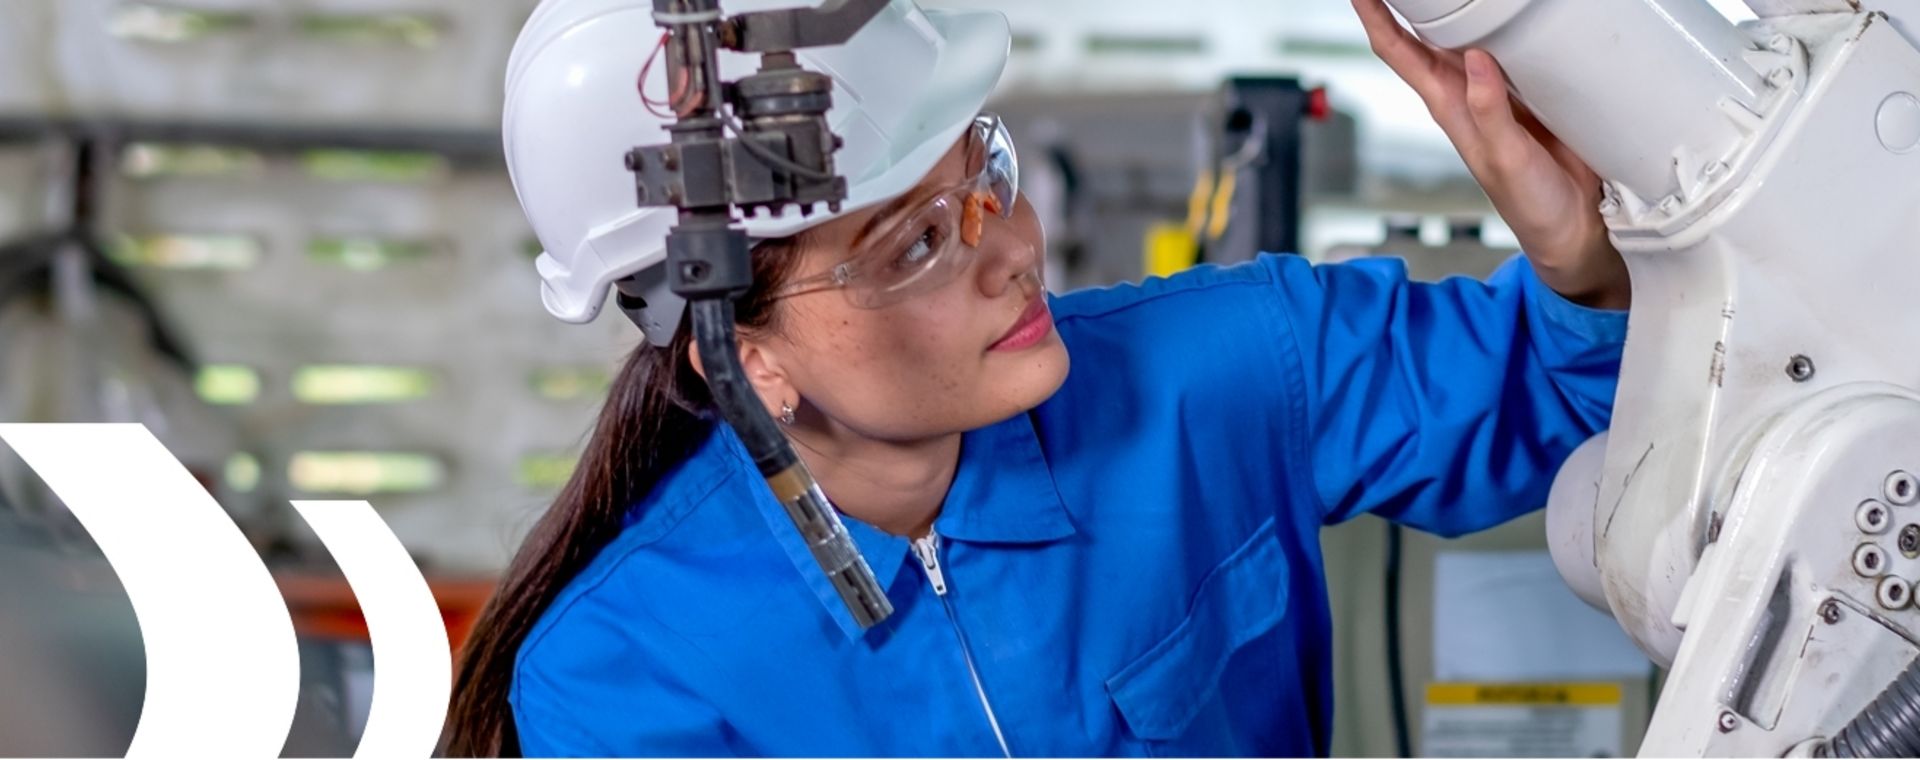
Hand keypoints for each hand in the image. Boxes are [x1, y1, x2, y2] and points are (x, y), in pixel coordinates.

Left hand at [1352, 0, 1629, 309]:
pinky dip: (1505, 22)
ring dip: (1452, 7)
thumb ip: (1489, 111)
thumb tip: (1474, 59)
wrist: (1570, 226)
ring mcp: (1498, 89)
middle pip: (1424, 34)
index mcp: (1449, 106)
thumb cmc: (1530, 205)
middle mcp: (1467, 92)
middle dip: (1404, 3)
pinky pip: (1514, 45)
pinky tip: (1507, 6)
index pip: (1398, 51)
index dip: (1376, 18)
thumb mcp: (1504, 158)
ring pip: (1465, 35)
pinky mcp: (1533, 89)